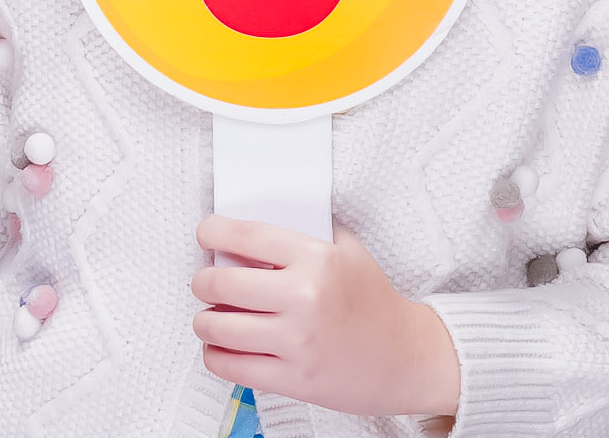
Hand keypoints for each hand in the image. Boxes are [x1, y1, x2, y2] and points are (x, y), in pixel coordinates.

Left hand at [189, 215, 460, 420]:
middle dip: (202, 280)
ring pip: (218, 327)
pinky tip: (220, 347)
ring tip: (209, 316)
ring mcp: (298, 342)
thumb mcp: (347, 251)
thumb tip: (254, 229)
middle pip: (221, 282)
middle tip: (204, 281)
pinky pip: (232, 366)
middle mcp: (305, 298)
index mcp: (317, 259)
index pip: (246, 235)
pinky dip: (215, 355)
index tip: (206, 234)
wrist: (407, 357)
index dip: (213, 232)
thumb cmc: (374, 302)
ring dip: (204, 320)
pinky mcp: (294, 379)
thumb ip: (306, 232)